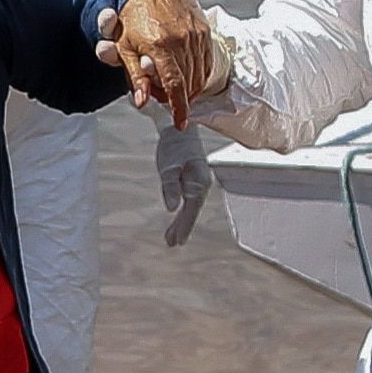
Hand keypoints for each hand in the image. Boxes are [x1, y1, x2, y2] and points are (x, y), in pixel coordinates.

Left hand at [111, 0, 217, 117]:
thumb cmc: (131, 19)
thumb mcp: (124, 48)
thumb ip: (135, 77)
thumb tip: (142, 103)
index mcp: (159, 46)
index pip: (174, 85)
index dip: (179, 108)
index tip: (180, 123)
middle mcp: (180, 40)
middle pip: (188, 83)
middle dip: (180, 98)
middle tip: (167, 100)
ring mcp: (195, 34)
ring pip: (199, 74)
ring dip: (191, 88)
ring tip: (176, 89)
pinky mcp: (203, 29)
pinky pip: (207, 62)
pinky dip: (200, 75)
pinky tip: (190, 79)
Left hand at [155, 117, 213, 245]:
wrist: (179, 128)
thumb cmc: (174, 146)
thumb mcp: (168, 166)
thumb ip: (170, 187)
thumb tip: (171, 208)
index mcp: (199, 181)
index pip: (192, 208)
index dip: (185, 225)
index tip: (179, 241)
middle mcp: (203, 184)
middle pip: (192, 211)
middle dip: (183, 228)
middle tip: (172, 244)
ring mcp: (199, 183)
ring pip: (190, 208)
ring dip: (181, 223)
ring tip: (170, 240)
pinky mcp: (193, 182)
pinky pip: (188, 201)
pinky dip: (181, 212)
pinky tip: (175, 221)